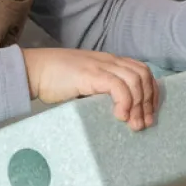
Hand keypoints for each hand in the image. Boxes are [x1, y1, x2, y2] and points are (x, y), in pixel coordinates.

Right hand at [21, 47, 159, 131]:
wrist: (34, 70)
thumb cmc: (56, 80)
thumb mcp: (86, 83)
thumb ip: (102, 91)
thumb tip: (118, 112)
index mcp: (110, 62)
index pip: (142, 71)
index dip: (151, 92)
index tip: (149, 113)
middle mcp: (109, 61)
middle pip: (143, 76)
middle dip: (148, 102)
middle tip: (144, 124)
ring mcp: (101, 66)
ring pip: (135, 80)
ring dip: (139, 105)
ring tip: (133, 124)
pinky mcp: (91, 74)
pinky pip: (118, 86)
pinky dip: (125, 102)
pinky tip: (120, 116)